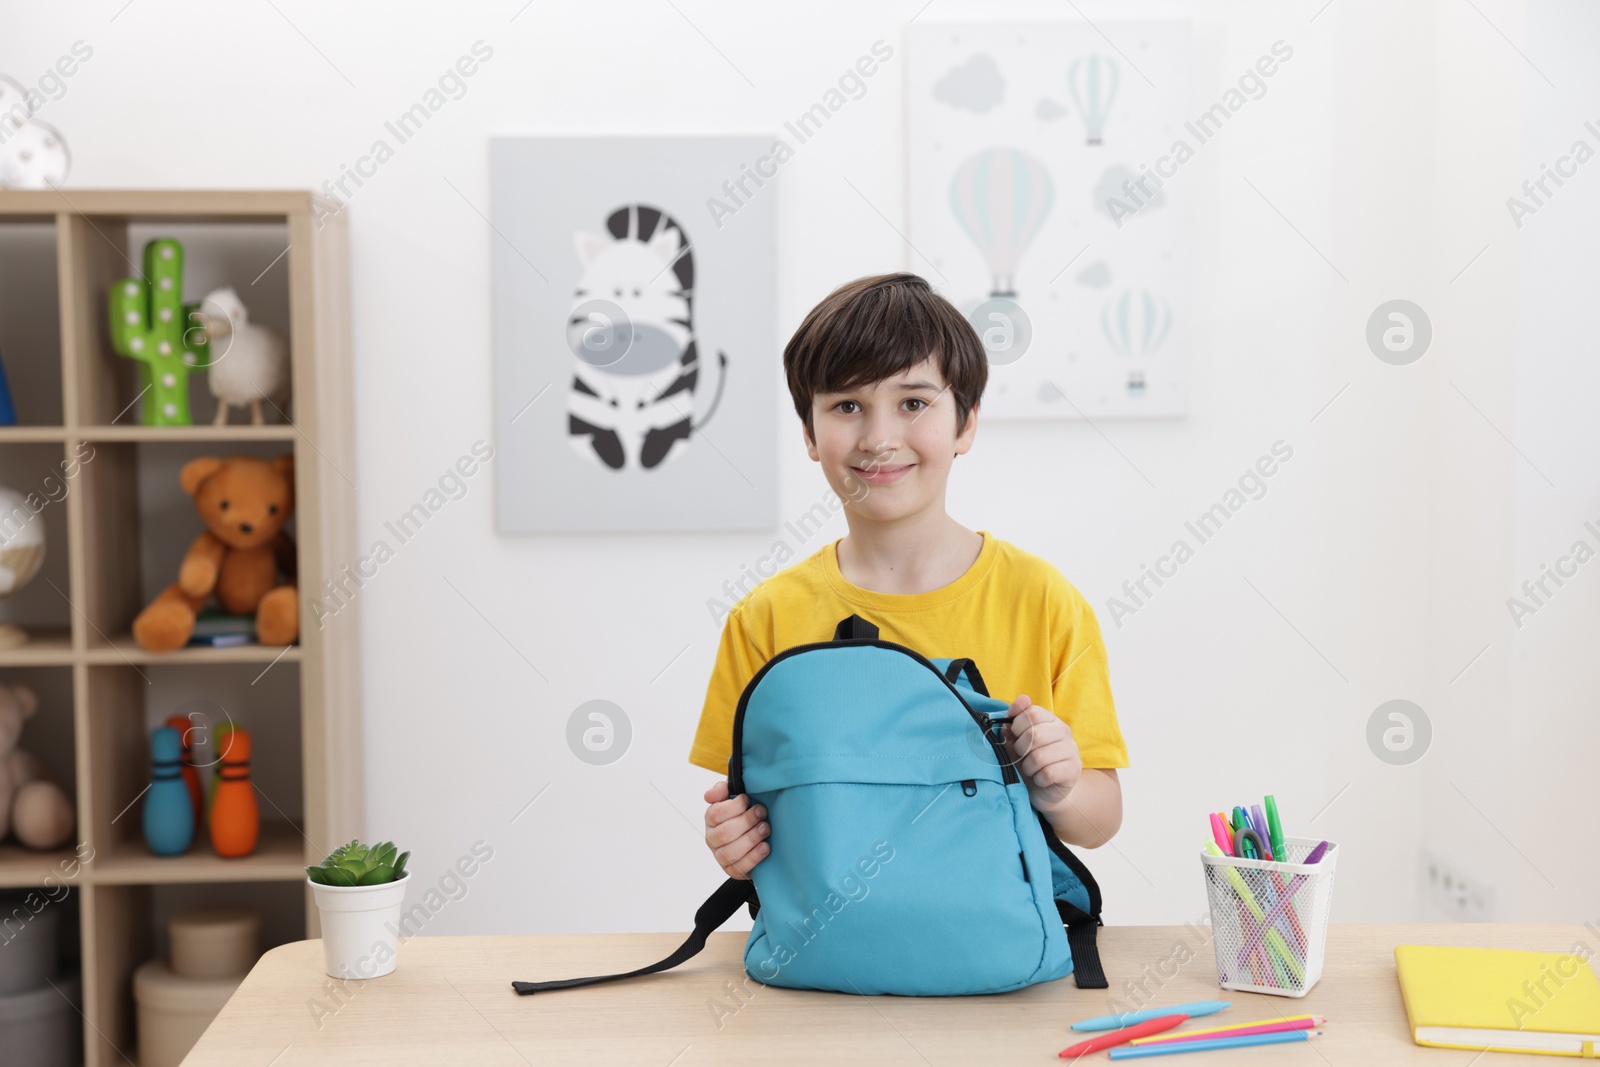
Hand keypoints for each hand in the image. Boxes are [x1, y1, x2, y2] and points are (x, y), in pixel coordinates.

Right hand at [703, 779, 769, 878]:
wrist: (754, 837)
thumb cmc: (743, 814)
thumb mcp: (733, 797)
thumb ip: (722, 790)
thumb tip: (710, 795)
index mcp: (711, 820)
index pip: (715, 814)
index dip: (733, 806)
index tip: (748, 799)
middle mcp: (712, 839)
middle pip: (724, 834)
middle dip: (746, 821)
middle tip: (762, 813)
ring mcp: (721, 857)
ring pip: (731, 852)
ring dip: (751, 839)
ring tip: (765, 829)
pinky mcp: (732, 870)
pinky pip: (740, 868)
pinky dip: (754, 857)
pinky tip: (765, 846)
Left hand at [1004, 695, 1082, 813]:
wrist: (1043, 790)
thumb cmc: (1026, 760)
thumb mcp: (1015, 740)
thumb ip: (1014, 720)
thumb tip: (1022, 699)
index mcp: (1050, 719)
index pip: (1032, 713)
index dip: (1017, 726)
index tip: (1015, 737)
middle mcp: (1064, 731)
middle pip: (1035, 734)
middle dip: (1020, 749)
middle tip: (1021, 757)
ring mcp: (1072, 750)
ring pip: (1039, 757)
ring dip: (1028, 767)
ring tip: (1031, 769)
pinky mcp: (1074, 770)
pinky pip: (1048, 773)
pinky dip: (1038, 779)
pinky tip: (1040, 779)